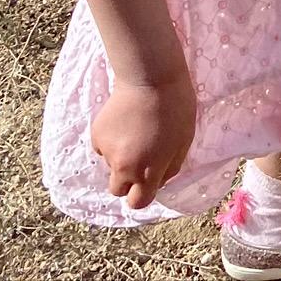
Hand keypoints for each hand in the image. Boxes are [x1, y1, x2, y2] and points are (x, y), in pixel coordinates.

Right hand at [93, 74, 195, 210]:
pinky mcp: (96, 136)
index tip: (148, 184)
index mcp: (147, 171)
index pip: (138, 203)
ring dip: (120, 158)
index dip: (142, 196)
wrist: (150, 78)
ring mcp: (107, 152)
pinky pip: (103, 149)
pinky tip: (124, 124)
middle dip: (127, 182)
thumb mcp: (184, 142)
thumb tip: (158, 182)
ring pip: (110, 167)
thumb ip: (170, 168)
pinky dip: (111, 142)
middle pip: (117, 190)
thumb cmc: (176, 108)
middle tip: (139, 161)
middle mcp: (124, 167)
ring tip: (135, 133)